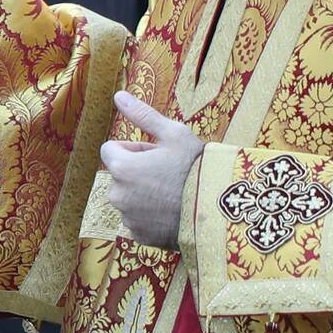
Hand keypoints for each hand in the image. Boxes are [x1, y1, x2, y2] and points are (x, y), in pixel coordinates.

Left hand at [97, 92, 201, 251]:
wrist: (221, 212)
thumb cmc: (198, 168)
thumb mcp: (175, 134)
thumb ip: (142, 115)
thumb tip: (119, 95)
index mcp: (121, 167)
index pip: (111, 149)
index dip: (134, 148)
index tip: (157, 153)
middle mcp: (117, 195)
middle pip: (120, 174)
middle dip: (138, 171)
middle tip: (170, 173)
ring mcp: (128, 218)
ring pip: (130, 198)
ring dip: (144, 194)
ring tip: (175, 193)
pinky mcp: (140, 237)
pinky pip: (139, 220)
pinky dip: (151, 216)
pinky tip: (174, 212)